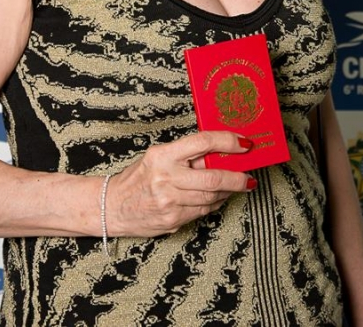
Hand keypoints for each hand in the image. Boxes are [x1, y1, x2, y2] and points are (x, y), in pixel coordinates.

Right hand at [105, 131, 254, 237]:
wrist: (112, 206)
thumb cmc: (138, 178)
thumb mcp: (158, 157)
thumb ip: (186, 155)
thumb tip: (220, 153)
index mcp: (163, 156)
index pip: (202, 143)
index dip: (228, 141)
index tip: (244, 143)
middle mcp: (166, 178)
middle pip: (213, 178)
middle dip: (237, 178)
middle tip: (250, 176)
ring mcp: (170, 202)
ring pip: (211, 198)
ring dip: (227, 192)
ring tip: (234, 186)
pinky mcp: (173, 220)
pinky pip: (203, 212)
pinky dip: (214, 204)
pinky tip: (216, 198)